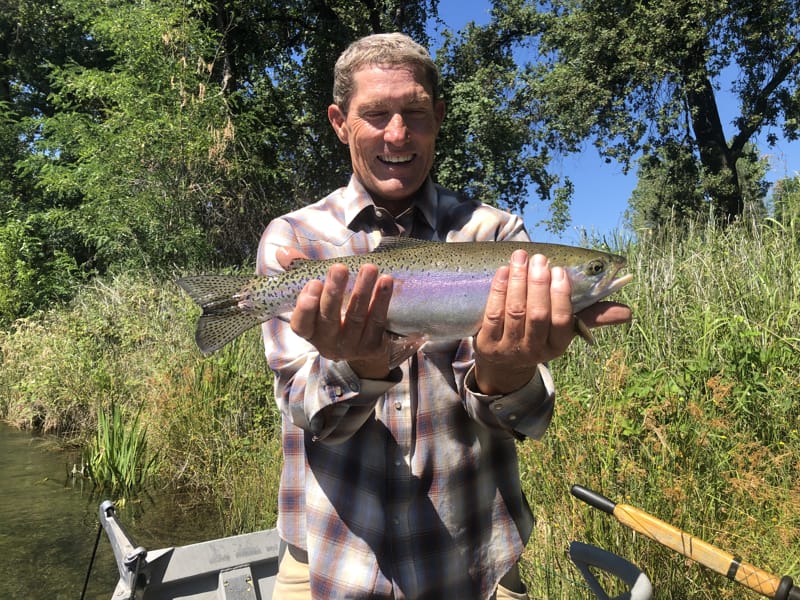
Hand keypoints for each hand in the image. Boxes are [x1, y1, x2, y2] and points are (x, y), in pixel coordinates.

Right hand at [276, 248, 394, 378]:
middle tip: (339, 268)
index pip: (301, 324)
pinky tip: (385, 281)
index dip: (305, 307)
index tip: (313, 283)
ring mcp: (351, 347)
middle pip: (329, 318)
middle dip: (334, 292)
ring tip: (369, 268)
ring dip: (363, 290)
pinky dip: (382, 300)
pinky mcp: (373, 346)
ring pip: (355, 317)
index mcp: (310, 332)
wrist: (364, 346)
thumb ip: (301, 272)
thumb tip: (282, 251)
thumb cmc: (334, 312)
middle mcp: (328, 344)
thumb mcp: (317, 295)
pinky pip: (377, 321)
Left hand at [473, 250, 630, 394]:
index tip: (559, 270)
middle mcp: (534, 350)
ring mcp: (509, 348)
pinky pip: (492, 313)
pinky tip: (504, 270)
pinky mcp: (486, 344)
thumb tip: (627, 312)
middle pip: (537, 315)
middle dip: (538, 284)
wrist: (504, 363)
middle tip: (539, 258)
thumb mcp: (564, 330)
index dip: (560, 295)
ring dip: (518, 281)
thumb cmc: (540, 334)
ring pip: (514, 311)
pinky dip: (498, 289)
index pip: (562, 321)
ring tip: (521, 256)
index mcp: (557, 345)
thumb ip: (592, 316)